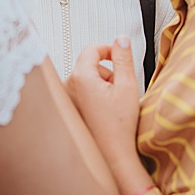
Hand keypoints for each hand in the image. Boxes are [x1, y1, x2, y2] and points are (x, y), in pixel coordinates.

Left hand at [65, 38, 144, 175]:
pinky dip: (94, 96)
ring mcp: (66, 99)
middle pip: (90, 65)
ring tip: (114, 104)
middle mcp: (68, 87)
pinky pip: (81, 93)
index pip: (92, 49)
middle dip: (108, 72)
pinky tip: (104, 112)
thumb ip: (124, 58)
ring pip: (86, 79)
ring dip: (102, 85)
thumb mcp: (128, 86)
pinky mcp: (69, 109)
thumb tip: (121, 40)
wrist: (111, 154)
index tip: (120, 56)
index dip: (109, 49)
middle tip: (121, 89)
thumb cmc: (118, 126)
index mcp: (81, 78)